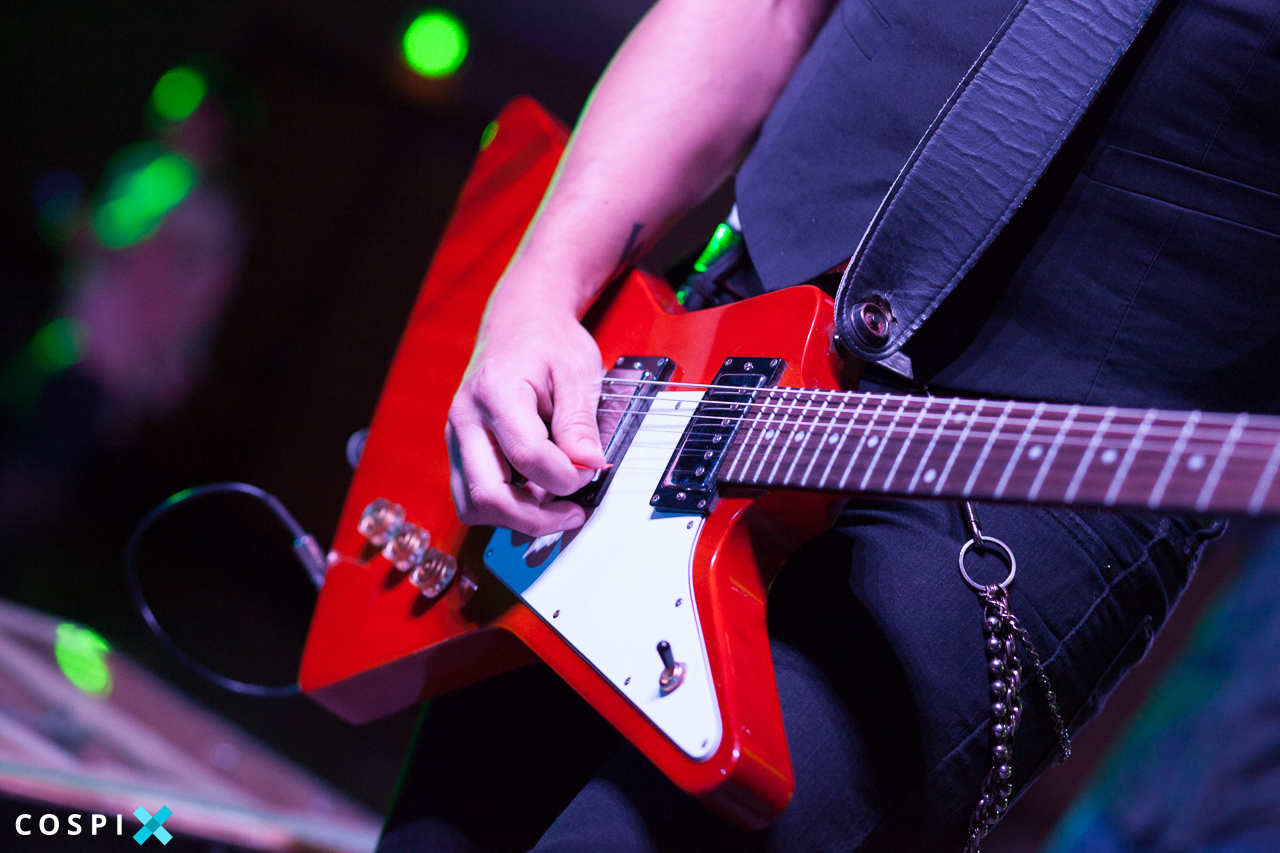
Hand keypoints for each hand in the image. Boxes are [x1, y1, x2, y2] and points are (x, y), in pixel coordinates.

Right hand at [446, 289, 605, 535]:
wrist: (519, 321)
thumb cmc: (548, 340)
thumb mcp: (577, 371)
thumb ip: (580, 421)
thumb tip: (587, 466)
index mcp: (496, 392)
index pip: (527, 456)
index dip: (565, 476)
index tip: (590, 471)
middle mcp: (465, 418)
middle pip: (487, 495)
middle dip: (536, 518)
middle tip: (574, 513)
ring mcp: (456, 436)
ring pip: (471, 505)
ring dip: (516, 519)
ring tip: (555, 506)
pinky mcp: (459, 449)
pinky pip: (472, 495)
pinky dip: (505, 507)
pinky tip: (536, 495)